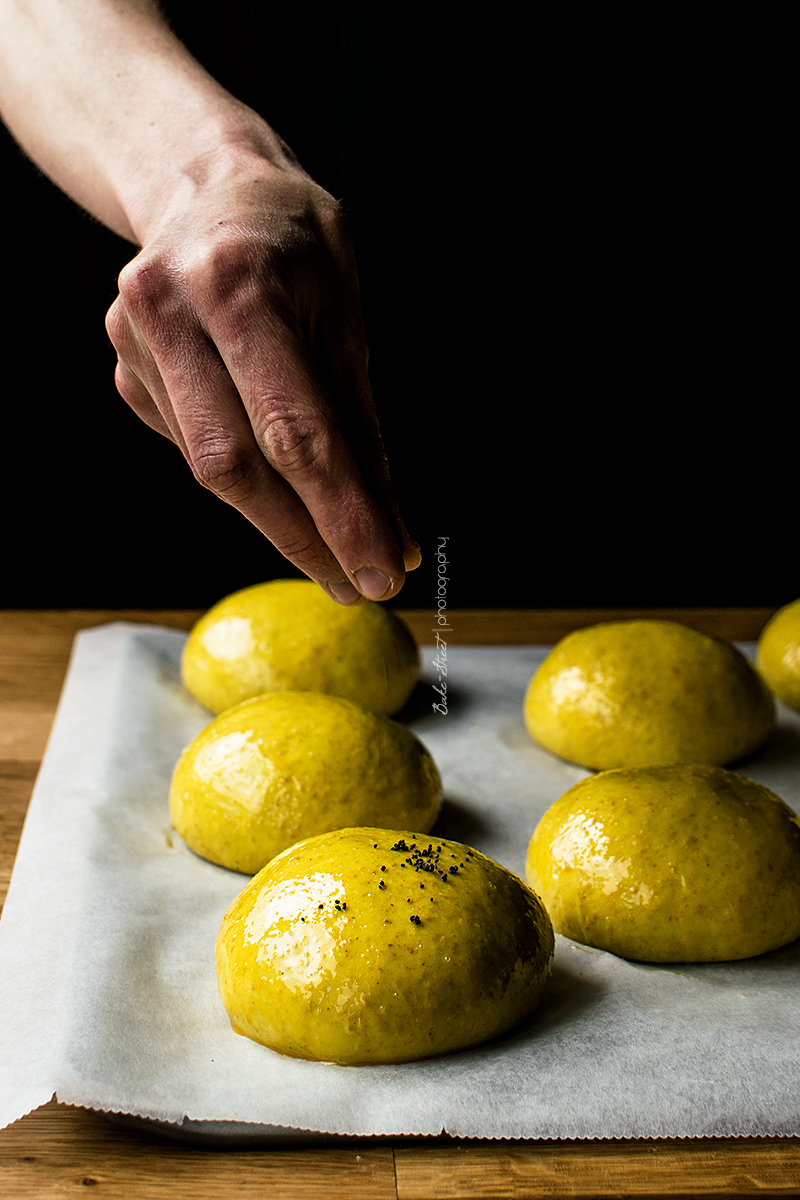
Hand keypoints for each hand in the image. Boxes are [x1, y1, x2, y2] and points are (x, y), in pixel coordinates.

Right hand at [105, 152, 418, 602]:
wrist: (206, 184)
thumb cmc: (294, 240)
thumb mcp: (347, 308)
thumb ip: (360, 419)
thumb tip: (387, 524)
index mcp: (239, 284)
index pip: (296, 431)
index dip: (341, 515)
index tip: (383, 572)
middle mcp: (173, 312)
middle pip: (237, 467)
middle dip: (304, 539)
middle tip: (357, 584)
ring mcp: (136, 344)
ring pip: (211, 470)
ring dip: (278, 520)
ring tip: (332, 547)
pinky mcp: (125, 372)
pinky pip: (194, 450)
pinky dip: (246, 479)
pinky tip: (275, 478)